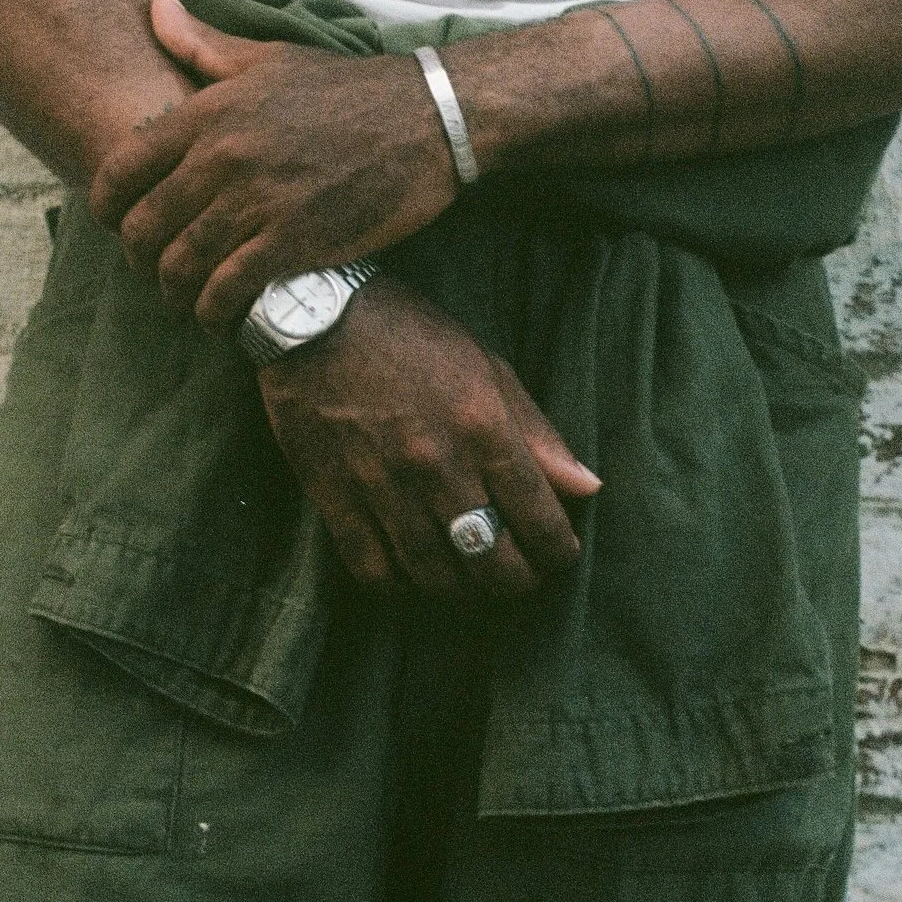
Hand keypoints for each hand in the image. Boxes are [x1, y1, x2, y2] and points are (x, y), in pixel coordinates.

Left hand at [89, 0, 460, 325]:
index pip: (119, 170)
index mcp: (210, 111)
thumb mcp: (271, 58)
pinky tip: (220, 310)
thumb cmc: (346, 89)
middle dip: (139, 258)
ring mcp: (258, 201)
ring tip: (185, 295)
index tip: (117, 223)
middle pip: (143, 227)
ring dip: (174, 291)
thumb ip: (202, 43)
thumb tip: (153, 5)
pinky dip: (213, 310)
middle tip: (154, 267)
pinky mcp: (294, 241)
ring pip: (180, 266)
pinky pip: (227, 290)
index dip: (105, 208)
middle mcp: (224, 157)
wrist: (428, 119)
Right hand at [259, 273, 600, 596]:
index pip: (539, 517)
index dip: (558, 551)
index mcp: (481, 425)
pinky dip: (399, 584)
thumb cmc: (410, 334)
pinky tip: (412, 573)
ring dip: (461, 589)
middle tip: (520, 577)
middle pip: (491, 560)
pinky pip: (372, 568)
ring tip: (471, 580)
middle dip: (516, 581)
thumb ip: (537, 432)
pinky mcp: (333, 494)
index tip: (559, 555)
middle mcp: (436, 462)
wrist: (314, 311)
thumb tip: (587, 486)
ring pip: (434, 574)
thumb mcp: (486, 367)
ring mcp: (381, 483)